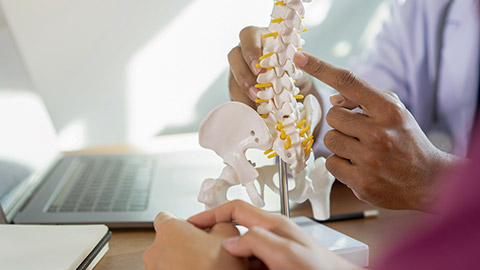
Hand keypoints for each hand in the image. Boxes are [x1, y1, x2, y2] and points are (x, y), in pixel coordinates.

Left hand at [143, 212, 246, 269]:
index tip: (193, 230)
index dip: (182, 223)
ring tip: (202, 266)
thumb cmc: (218, 268)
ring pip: (166, 260)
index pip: (165, 217)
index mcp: (169, 230)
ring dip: (180, 261)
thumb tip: (218, 223)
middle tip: (203, 251)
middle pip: (166, 240)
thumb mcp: (228, 233)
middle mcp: (155, 250)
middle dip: (182, 244)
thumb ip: (217, 221)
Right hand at [188, 200, 358, 269]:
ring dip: (226, 251)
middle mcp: (272, 232)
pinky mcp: (277, 260)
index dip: (211, 213)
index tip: (193, 222)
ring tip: (214, 260)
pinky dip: (239, 262)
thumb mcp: (287, 252)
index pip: (234, 208)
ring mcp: (274, 246)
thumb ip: (257, 241)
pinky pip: (251, 258)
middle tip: (200, 243)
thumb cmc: (322, 268)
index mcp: (273, 224)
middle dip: (215, 232)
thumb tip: (231, 242)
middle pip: (235, 225)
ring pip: (241, 244)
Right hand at [228, 26, 318, 108]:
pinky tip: (252, 108)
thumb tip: (296, 62)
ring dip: (243, 90)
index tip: (259, 67)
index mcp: (259, 38)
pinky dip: (243, 101)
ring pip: (232, 76)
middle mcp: (244, 50)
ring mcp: (238, 68)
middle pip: (234, 55)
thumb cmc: (289, 68)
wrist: (288, 85)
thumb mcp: (293, 63)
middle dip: (243, 73)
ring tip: (256, 101)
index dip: (250, 50)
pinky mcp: (236, 85)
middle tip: (256, 88)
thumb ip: (291, 63)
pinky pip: (234, 93)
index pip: (248, 35)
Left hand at [294, 52, 462, 210]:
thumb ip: (364, 100)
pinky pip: (331, 164)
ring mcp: (370, 160)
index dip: (320, 68)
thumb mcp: (395, 111)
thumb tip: (333, 99)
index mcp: (388, 110)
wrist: (429, 181)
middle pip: (332, 115)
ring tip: (363, 151)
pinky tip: (360, 167)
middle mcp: (378, 133)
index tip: (299, 57)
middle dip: (343, 122)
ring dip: (341, 144)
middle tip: (362, 133)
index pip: (348, 82)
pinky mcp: (362, 183)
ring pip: (329, 140)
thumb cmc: (406, 141)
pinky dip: (341, 165)